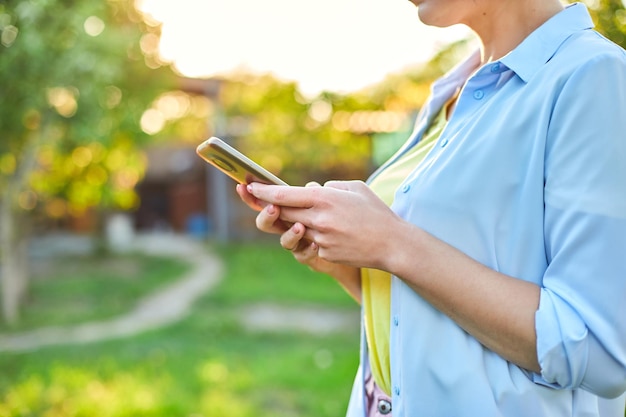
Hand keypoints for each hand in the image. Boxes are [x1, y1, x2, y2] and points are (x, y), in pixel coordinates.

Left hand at [246, 180, 404, 270]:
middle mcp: (319, 219)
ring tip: (310, 217)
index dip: (263, 191)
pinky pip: (312, 243)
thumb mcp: (356, 188)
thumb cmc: (376, 213)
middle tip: (255, 197)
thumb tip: (314, 190)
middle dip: (269, 206)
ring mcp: (321, 239)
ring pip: (296, 229)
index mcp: (326, 199)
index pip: (285, 195)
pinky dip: (316, 237)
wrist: (392, 244)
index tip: (250, 186)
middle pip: (283, 213)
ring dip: (298, 222)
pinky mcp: (325, 254)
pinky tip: (336, 235)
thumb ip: (331, 187)